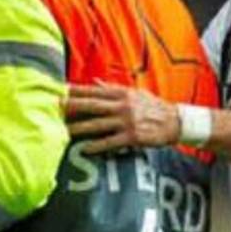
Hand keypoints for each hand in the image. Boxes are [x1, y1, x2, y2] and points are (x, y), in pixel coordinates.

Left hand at [66, 82, 180, 153]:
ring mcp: (126, 121)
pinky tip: (84, 149)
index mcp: (121, 94)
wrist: (175, 121)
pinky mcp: (132, 137)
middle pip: (92, 105)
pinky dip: (97, 146)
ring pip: (97, 125)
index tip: (59, 90)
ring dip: (79, 128)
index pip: (93, 91)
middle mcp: (122, 106)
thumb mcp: (134, 93)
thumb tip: (95, 82)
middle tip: (55, 108)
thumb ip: (113, 88)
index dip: (76, 91)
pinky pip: (110, 142)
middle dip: (72, 107)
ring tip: (64, 132)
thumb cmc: (153, 107)